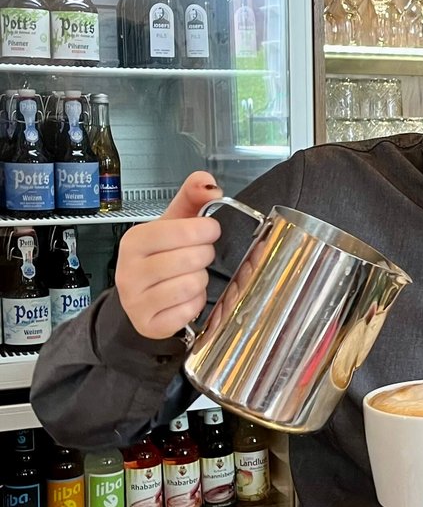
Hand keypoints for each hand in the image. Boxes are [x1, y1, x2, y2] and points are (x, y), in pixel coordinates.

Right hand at [114, 171, 222, 340]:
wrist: (137, 301)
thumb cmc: (158, 258)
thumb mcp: (172, 225)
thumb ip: (191, 198)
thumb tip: (209, 181)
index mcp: (135, 240)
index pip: (182, 230)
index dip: (206, 230)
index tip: (209, 231)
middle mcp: (129, 270)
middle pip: (192, 258)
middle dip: (204, 257)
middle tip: (197, 258)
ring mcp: (136, 300)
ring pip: (192, 285)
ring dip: (200, 281)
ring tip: (188, 277)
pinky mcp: (149, 324)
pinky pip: (189, 311)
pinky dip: (195, 305)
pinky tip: (184, 299)